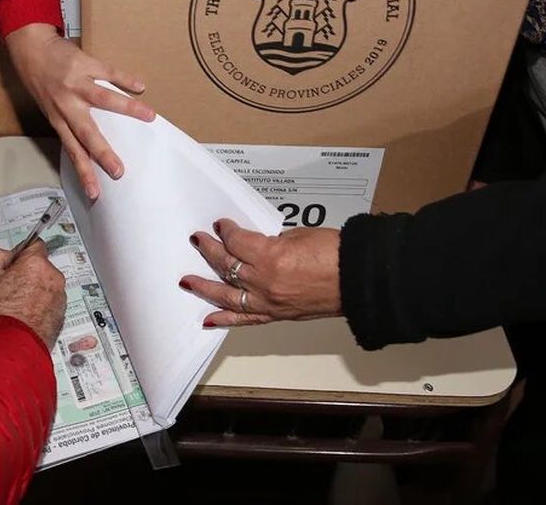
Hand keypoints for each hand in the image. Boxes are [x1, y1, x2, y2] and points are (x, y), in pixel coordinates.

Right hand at [0, 240, 65, 346]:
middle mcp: (53, 278)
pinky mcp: (61, 315)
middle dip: (27, 275)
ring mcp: (60, 298)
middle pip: (40, 268)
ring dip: (34, 292)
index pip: (34, 245)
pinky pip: (50, 304)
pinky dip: (40, 308)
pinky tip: (24, 317)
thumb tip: (3, 254)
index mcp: (36, 264)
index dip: (20, 255)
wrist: (11, 347)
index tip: (13, 265)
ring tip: (15, 307)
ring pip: (46, 287)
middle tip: (8, 290)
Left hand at [6, 23, 155, 199]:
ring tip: (149, 116)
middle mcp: (66, 105)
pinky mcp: (84, 64)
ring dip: (128, 108)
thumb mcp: (50, 107)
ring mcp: (76, 85)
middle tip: (119, 170)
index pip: (73, 151)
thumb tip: (91, 144)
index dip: (84, 172)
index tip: (95, 193)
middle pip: (86, 132)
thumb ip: (69, 123)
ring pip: (104, 99)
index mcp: (59, 119)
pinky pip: (108, 72)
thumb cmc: (41, 81)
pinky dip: (125, 79)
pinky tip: (140, 86)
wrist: (31, 48)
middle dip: (103, 152)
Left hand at [180, 219, 342, 326]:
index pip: (236, 242)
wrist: (357, 280)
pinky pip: (245, 319)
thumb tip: (256, 246)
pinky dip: (225, 319)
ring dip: (205, 287)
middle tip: (198, 241)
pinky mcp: (276, 315)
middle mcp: (264, 282)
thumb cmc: (336, 255)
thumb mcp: (298, 236)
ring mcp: (268, 301)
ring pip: (227, 295)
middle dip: (209, 251)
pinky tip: (208, 319)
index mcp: (270, 257)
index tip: (222, 225)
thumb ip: (272, 242)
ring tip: (187, 281)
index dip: (226, 231)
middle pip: (226, 265)